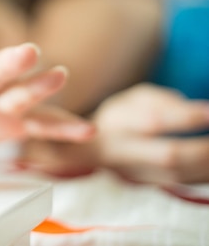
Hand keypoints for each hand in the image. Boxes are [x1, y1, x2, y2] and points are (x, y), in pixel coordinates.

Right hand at [20, 84, 208, 182]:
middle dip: (202, 149)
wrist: (90, 151)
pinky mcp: (146, 189)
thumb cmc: (121, 118)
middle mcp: (124, 152)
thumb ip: (162, 100)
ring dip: (206, 165)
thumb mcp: (133, 99)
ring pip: (178, 175)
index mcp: (118, 123)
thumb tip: (202, 111)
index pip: (152, 122)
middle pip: (168, 156)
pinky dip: (202, 175)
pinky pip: (181, 186)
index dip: (185, 118)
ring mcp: (134, 175)